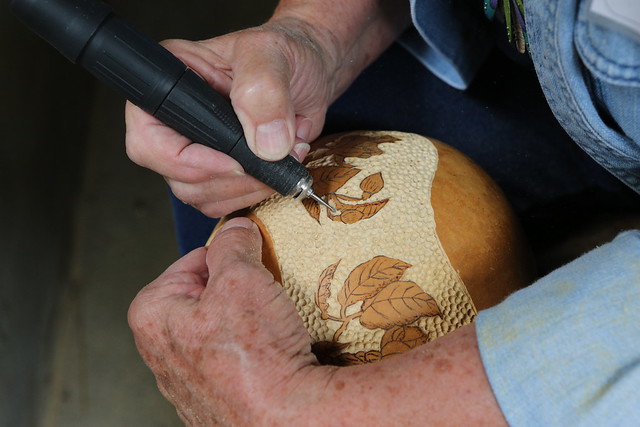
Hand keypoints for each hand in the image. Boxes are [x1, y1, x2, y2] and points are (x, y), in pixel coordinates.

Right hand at [125, 1, 411, 217]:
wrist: (309, 72)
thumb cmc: (286, 54)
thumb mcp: (273, 55)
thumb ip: (265, 92)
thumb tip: (265, 144)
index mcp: (172, 83)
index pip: (148, 139)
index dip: (187, 161)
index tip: (235, 161)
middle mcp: (175, 121)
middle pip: (176, 176)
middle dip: (231, 178)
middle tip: (273, 157)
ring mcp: (196, 150)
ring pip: (201, 195)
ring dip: (249, 187)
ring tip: (284, 156)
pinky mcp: (220, 171)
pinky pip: (225, 202)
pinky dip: (256, 193)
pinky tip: (279, 168)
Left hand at [129, 217, 506, 425]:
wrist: (287, 417)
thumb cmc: (255, 356)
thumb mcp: (242, 276)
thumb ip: (233, 243)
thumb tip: (236, 230)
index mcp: (151, 315)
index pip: (191, 262)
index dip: (226, 256)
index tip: (248, 260)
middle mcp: (161, 352)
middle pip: (206, 296)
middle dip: (237, 289)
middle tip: (262, 292)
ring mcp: (187, 381)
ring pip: (222, 328)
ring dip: (247, 321)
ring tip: (270, 325)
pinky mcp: (213, 399)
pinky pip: (235, 360)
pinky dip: (253, 351)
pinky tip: (271, 352)